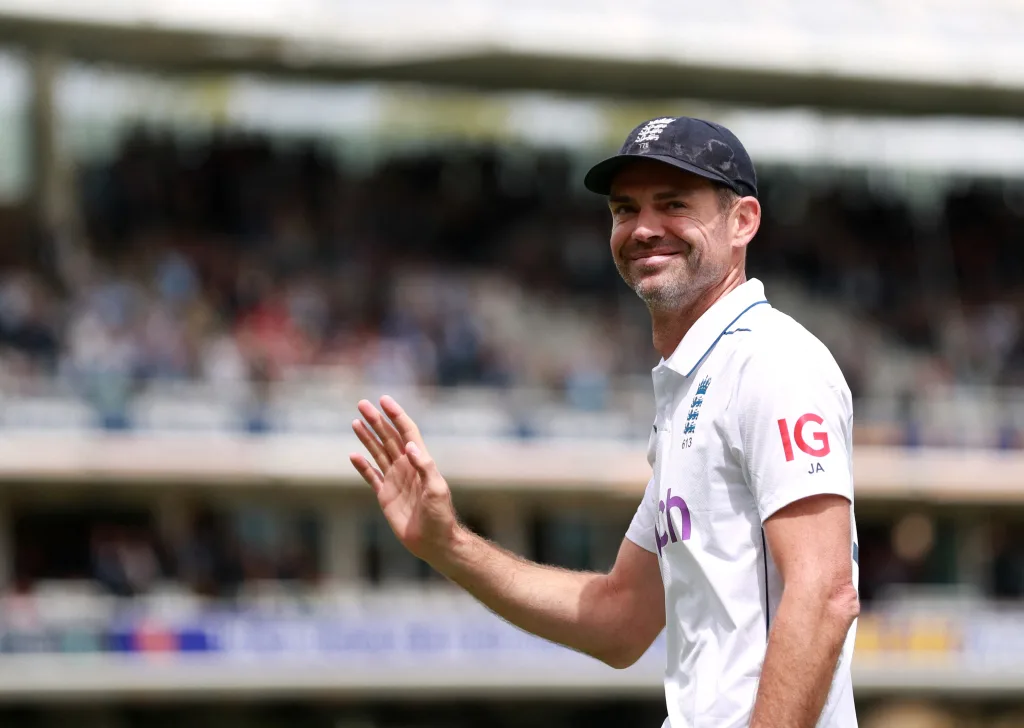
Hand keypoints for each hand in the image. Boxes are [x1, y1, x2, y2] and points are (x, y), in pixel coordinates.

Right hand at [349, 395, 457, 565]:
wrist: (434, 541)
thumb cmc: (440, 515)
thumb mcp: (437, 489)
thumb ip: (425, 466)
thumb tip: (409, 446)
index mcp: (419, 462)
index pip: (406, 432)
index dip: (396, 415)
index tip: (384, 400)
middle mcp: (405, 467)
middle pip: (388, 438)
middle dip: (376, 420)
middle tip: (362, 404)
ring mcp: (395, 480)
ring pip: (378, 452)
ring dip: (367, 437)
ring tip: (355, 421)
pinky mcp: (385, 496)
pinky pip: (371, 476)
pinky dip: (362, 466)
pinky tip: (353, 455)